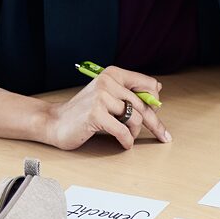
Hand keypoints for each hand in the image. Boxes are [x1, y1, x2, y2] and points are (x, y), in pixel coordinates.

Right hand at [44, 66, 169, 149]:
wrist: (55, 122)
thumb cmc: (84, 111)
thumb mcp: (108, 96)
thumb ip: (129, 92)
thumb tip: (158, 89)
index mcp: (113, 74)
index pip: (148, 85)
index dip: (155, 102)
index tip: (156, 114)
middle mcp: (107, 82)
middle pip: (144, 105)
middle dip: (155, 124)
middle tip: (163, 136)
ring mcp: (101, 97)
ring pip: (136, 118)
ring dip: (134, 133)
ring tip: (127, 137)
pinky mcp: (96, 114)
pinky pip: (123, 131)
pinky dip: (126, 141)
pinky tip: (124, 144)